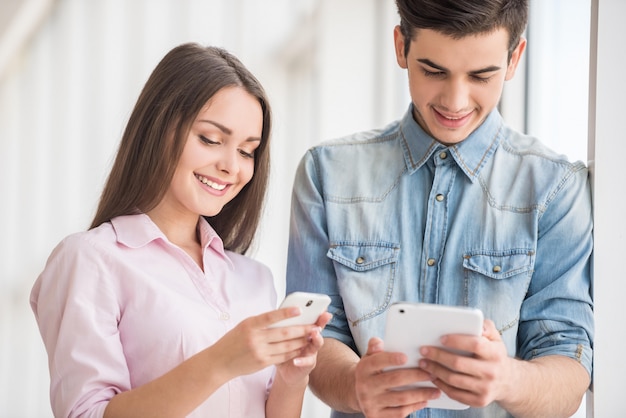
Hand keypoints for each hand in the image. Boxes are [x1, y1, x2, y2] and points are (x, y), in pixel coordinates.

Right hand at [209, 307, 327, 379]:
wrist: (220, 362)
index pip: (271, 317)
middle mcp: (255, 338)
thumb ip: (261, 322)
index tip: (299, 310)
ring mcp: (259, 352)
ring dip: (301, 341)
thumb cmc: (233, 340)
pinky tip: (301, 348)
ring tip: (312, 336)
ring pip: (286, 346)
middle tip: (315, 326)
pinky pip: (282, 357)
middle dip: (302, 329)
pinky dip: (293, 352)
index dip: (286, 313)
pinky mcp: (263, 363)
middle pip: (284, 333)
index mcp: (250, 325)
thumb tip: (282, 316)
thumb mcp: (244, 325)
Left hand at [274, 311, 332, 385]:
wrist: (287, 371)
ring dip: (317, 338)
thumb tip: (277, 312)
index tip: (322, 305)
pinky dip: (302, 360)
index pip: (314, 319)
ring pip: (317, 344)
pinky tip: (296, 360)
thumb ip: (284, 325)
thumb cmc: (285, 350)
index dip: (318, 312)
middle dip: (322, 321)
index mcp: (306, 331)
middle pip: (319, 329)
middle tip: (323, 315)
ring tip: (314, 333)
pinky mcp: (308, 364)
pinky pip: (307, 362)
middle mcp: (312, 340)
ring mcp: (312, 352)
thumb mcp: (283, 335)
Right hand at [354, 338, 440, 417]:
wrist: (358, 395)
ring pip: (400, 398)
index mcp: (363, 369)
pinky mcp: (377, 416)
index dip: (390, 359)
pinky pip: (399, 412)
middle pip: (394, 380)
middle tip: (432, 373)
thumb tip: (378, 342)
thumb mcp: (368, 358)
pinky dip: (414, 407)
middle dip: (415, 376)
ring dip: (421, 394)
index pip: (377, 362)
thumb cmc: (370, 372)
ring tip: (436, 390)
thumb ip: (374, 348)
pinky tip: (425, 401)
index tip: (406, 357)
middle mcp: (365, 387)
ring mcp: (371, 403)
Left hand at [417, 319, 512, 407]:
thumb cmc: (494, 355)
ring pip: (454, 380)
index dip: (456, 341)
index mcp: (495, 354)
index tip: (441, 338)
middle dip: (437, 356)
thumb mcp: (495, 338)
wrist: (507, 381)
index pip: (475, 345)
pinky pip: (455, 394)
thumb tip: (477, 323)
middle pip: (459, 364)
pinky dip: (441, 385)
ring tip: (424, 363)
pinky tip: (433, 377)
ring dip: (435, 371)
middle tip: (424, 350)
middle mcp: (491, 372)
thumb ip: (486, 327)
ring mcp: (485, 388)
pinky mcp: (478, 401)